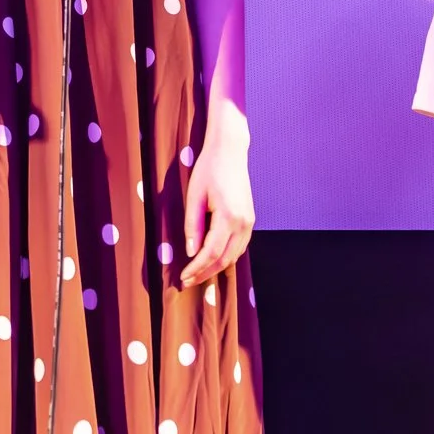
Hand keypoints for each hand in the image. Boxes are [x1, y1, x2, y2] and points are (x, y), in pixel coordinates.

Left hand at [178, 109, 253, 289]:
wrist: (230, 151)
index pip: (211, 253)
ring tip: (198, 274)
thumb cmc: (209, 169)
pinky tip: (212, 260)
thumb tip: (191, 252)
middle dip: (205, 273)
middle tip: (188, 282)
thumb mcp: (194, 196)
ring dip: (216, 268)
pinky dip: (226, 257)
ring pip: (234, 256)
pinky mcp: (249, 219)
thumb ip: (192, 226)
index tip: (183, 277)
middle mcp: (243, 222)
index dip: (196, 269)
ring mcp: (249, 222)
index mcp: (228, 217)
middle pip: (225, 259)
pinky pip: (239, 246)